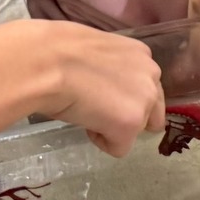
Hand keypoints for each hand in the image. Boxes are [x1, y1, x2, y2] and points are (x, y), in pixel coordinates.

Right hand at [8, 21, 164, 155]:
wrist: (47, 62)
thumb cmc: (58, 51)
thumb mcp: (96, 52)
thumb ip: (112, 68)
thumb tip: (101, 82)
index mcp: (142, 54)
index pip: (145, 85)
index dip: (122, 94)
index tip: (99, 92)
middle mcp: (152, 75)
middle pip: (152, 111)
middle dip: (128, 114)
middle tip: (98, 110)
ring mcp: (144, 100)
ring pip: (137, 129)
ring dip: (114, 127)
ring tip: (86, 112)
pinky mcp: (131, 125)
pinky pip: (119, 148)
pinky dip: (100, 141)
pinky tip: (83, 122)